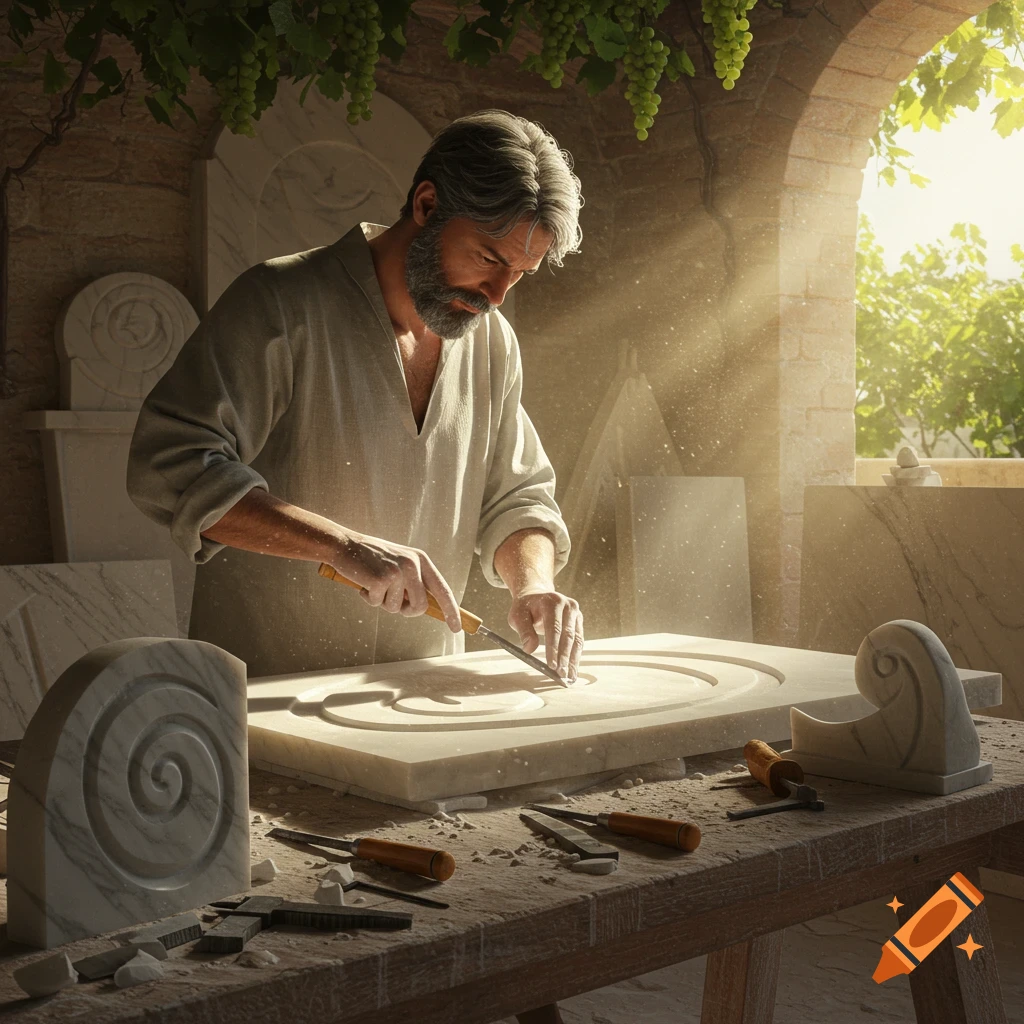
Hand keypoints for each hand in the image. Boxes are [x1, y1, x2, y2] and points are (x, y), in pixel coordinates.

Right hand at [331, 532, 461, 631]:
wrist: (344, 545)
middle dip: (406, 611)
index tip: (457, 628)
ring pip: (397, 608)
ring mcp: (398, 571)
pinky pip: (378, 604)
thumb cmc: (371, 559)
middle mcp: (413, 564)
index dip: (451, 611)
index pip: (442, 589)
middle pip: (421, 606)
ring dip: (383, 602)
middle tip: (390, 600)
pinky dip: (369, 598)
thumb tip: (424, 609)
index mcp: (421, 560)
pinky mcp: (381, 579)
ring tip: (373, 583)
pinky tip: (364, 582)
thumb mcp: (399, 564)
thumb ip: (413, 582)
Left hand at [508, 590, 583, 682]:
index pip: (554, 628)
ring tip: (570, 676)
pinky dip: (576, 655)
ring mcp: (575, 612)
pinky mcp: (578, 620)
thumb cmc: (525, 607)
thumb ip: (524, 631)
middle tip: (560, 674)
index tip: (551, 665)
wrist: (536, 595)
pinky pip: (579, 640)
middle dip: (564, 657)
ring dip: (573, 659)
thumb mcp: (518, 616)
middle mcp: (567, 605)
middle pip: (567, 635)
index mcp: (552, 601)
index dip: (553, 648)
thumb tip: (529, 650)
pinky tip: (573, 668)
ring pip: (576, 639)